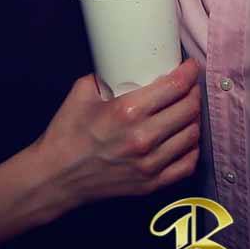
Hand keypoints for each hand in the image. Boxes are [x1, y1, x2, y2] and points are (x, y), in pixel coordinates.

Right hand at [30, 58, 202, 215]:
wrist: (55, 177)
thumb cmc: (66, 134)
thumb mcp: (81, 92)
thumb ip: (106, 75)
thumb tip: (125, 64)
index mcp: (127, 111)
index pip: (175, 87)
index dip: (189, 72)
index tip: (190, 67)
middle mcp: (143, 138)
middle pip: (189, 109)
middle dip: (194, 93)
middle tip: (189, 86)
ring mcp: (149, 164)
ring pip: (192, 135)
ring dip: (194, 119)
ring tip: (187, 110)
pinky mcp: (150, 184)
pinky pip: (187, 164)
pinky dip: (191, 148)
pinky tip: (184, 139)